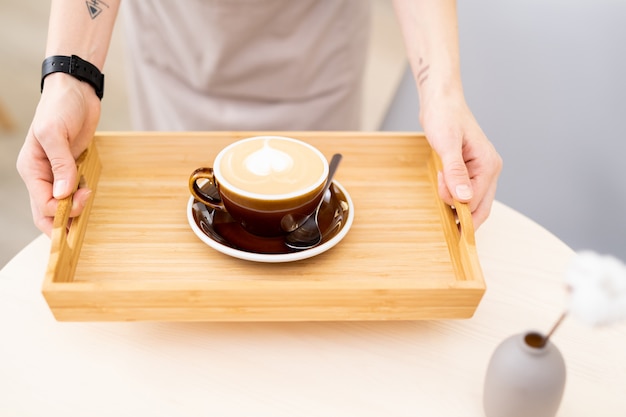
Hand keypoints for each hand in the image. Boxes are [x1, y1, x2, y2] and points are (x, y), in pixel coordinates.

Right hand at [16, 73, 100, 234]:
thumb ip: (61, 164)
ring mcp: (57, 174)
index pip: (42, 204)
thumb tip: (63, 193)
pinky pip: (73, 193)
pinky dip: (81, 200)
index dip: (62, 209)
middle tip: (86, 210)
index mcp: (31, 169)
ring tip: (89, 201)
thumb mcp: (55, 132)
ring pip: (60, 205)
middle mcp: (41, 175)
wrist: (76, 91)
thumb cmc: (60, 107)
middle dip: (64, 219)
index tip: (83, 197)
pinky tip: (90, 197)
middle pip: (47, 212)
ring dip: (74, 212)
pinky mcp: (72, 169)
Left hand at [420, 95, 501, 227]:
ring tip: (440, 188)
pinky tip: (442, 189)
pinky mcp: (470, 169)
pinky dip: (454, 196)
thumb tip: (463, 198)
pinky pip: (466, 191)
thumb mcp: (447, 144)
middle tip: (445, 222)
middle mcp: (489, 169)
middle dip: (462, 215)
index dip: (458, 206)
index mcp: (488, 164)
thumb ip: (455, 172)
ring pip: (473, 200)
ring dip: (456, 204)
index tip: (441, 195)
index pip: (477, 201)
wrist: (440, 101)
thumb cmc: (444, 117)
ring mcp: (480, 170)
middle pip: (481, 206)